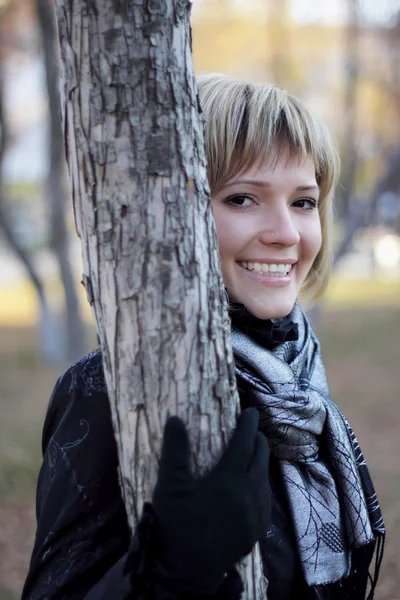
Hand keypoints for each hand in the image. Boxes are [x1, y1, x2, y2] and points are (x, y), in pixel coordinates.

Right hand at [151, 408, 270, 594]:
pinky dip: (261, 484)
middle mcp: (249, 494)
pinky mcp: (256, 530)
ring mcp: (256, 514)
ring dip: (261, 462)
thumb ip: (175, 450)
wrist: (186, 571)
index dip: (248, 425)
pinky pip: (266, 499)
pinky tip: (254, 485)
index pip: (244, 443)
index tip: (251, 411)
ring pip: (265, 478)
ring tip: (254, 452)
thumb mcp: (171, 485)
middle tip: (252, 429)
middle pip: (260, 458)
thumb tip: (175, 419)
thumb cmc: (176, 524)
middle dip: (258, 440)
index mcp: (229, 479)